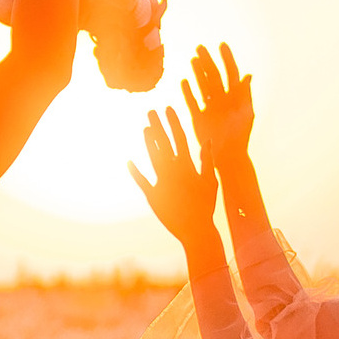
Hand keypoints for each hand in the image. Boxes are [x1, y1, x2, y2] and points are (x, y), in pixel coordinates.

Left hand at [128, 107, 217, 243]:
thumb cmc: (205, 206)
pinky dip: (134, 171)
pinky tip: (128, 161)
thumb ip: (207, 160)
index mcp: (188, 166)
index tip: (167, 108)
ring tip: (144, 128)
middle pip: (163, 143)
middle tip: (150, 111)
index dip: (173, 122)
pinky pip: (141, 181)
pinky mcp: (153, 196)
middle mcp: (173, 171)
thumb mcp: (210, 182)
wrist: (196, 230)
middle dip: (157, 125)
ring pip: (153, 157)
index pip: (179, 138)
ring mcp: (162, 183)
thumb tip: (207, 140)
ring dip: (148, 142)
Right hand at [181, 42, 253, 163]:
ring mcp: (210, 108)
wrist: (228, 157)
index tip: (222, 45)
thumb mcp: (245, 114)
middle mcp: (223, 100)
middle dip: (208, 61)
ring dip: (198, 73)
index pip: (231, 73)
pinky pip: (192, 102)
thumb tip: (248, 75)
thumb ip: (244, 94)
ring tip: (193, 59)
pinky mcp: (199, 118)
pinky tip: (183, 81)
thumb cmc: (240, 137)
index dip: (227, 59)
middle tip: (200, 47)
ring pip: (203, 86)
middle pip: (214, 76)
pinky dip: (188, 92)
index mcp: (236, 98)